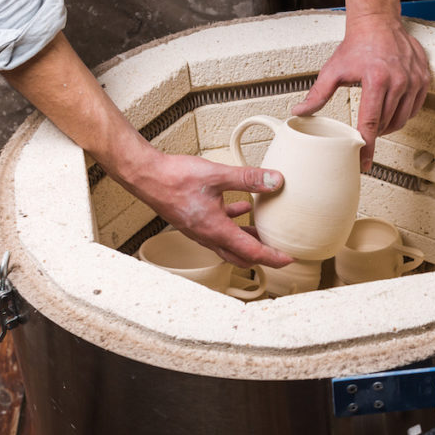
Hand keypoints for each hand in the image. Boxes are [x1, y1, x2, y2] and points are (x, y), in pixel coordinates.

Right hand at [127, 152, 293, 268]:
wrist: (146, 176)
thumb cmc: (174, 178)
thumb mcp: (218, 175)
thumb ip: (248, 179)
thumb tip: (275, 180)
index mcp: (216, 230)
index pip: (251, 252)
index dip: (272, 257)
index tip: (288, 259)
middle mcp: (207, 236)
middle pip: (240, 256)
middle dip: (261, 256)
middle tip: (278, 252)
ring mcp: (199, 231)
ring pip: (229, 245)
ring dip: (247, 241)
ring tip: (263, 233)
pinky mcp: (194, 222)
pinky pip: (218, 231)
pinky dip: (233, 225)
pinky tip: (241, 209)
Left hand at [292, 13, 429, 170]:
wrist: (378, 23)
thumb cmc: (358, 45)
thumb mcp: (334, 70)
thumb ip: (317, 94)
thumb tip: (300, 112)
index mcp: (376, 80)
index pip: (370, 123)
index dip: (366, 147)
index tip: (364, 162)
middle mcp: (398, 80)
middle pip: (386, 124)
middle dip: (374, 134)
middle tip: (364, 135)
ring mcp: (413, 80)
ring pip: (402, 119)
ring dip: (388, 126)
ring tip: (376, 122)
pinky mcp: (423, 79)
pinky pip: (415, 108)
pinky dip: (403, 114)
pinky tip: (392, 110)